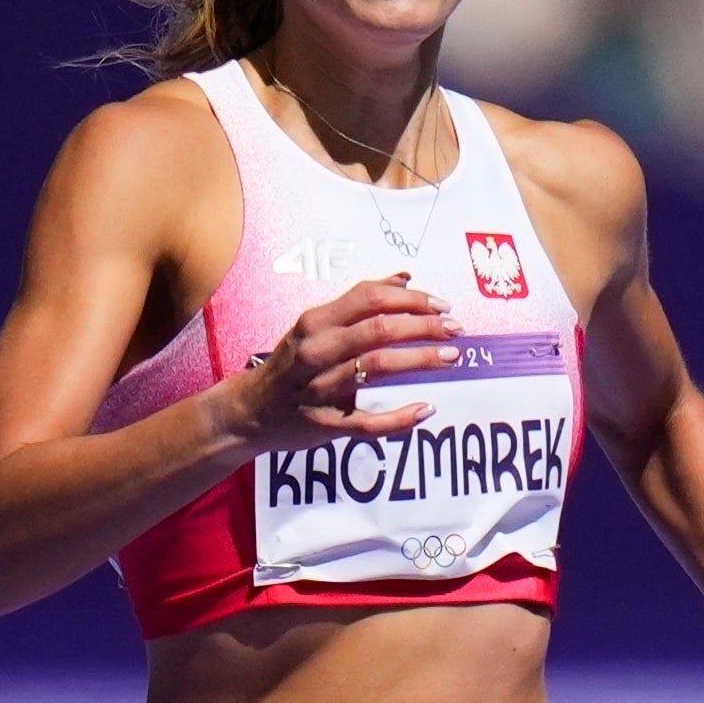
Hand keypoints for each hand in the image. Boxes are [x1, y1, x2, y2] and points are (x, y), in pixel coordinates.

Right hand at [230, 278, 446, 449]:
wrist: (248, 412)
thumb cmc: (291, 364)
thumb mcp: (318, 325)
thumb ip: (360, 302)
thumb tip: (405, 278)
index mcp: (316, 322)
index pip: (370, 299)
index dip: (412, 300)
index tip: (442, 305)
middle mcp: (317, 351)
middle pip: (379, 330)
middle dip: (424, 326)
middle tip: (455, 329)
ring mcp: (321, 389)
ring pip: (378, 368)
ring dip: (420, 360)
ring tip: (451, 357)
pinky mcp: (326, 425)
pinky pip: (370, 423)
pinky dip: (401, 418)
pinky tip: (426, 409)